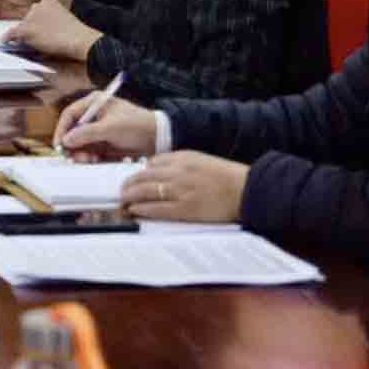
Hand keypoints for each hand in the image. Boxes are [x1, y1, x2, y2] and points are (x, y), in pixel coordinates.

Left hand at [4, 0, 101, 62]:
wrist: (79, 40)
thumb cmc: (75, 33)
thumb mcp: (63, 18)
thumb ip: (51, 18)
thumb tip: (40, 28)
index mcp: (48, 0)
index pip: (36, 9)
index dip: (39, 20)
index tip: (42, 27)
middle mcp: (37, 5)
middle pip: (28, 17)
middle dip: (32, 26)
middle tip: (41, 36)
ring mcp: (31, 17)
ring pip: (22, 26)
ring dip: (26, 34)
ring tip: (39, 42)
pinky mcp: (26, 29)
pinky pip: (12, 33)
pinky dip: (8, 38)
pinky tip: (5, 41)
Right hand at [53, 94, 159, 157]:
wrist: (160, 137)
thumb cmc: (138, 124)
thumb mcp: (110, 128)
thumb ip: (86, 134)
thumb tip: (66, 140)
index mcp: (95, 103)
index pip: (70, 115)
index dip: (62, 129)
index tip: (60, 144)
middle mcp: (95, 115)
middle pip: (73, 130)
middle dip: (72, 145)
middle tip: (72, 157)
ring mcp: (100, 130)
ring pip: (81, 143)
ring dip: (81, 153)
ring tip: (88, 159)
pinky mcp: (106, 142)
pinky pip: (91, 150)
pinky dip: (90, 157)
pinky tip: (95, 160)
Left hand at [120, 152, 248, 223]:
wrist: (246, 190)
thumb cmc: (226, 177)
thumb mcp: (200, 160)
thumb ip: (178, 163)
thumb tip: (155, 168)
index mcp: (182, 158)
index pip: (151, 162)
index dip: (138, 171)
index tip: (132, 178)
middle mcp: (177, 172)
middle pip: (142, 176)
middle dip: (128, 184)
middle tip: (122, 190)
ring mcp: (180, 190)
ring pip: (144, 191)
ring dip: (130, 196)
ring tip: (124, 201)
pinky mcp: (185, 208)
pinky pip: (156, 209)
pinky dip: (141, 209)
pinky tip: (134, 210)